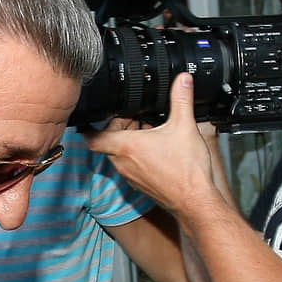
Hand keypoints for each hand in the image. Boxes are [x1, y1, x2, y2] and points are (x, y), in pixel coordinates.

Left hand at [82, 73, 217, 215]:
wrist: (194, 201)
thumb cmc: (186, 171)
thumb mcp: (185, 127)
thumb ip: (181, 99)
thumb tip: (182, 80)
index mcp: (126, 147)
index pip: (92, 138)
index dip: (88, 127)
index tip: (91, 118)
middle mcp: (122, 163)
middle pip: (107, 141)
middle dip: (117, 127)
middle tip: (134, 118)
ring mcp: (129, 175)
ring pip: (118, 153)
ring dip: (128, 140)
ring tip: (148, 130)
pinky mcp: (139, 183)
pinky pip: (129, 164)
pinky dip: (136, 153)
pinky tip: (156, 148)